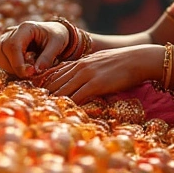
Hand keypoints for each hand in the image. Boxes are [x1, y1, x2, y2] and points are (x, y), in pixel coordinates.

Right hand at [0, 21, 68, 77]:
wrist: (54, 33)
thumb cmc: (56, 37)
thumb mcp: (57, 44)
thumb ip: (48, 57)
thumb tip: (36, 71)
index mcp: (25, 28)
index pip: (13, 46)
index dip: (17, 63)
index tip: (29, 74)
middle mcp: (12, 31)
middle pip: (2, 50)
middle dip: (13, 67)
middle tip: (29, 76)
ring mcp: (5, 38)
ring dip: (7, 68)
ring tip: (24, 73)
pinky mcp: (3, 47)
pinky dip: (5, 67)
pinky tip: (18, 71)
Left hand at [35, 44, 163, 102]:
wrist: (140, 59)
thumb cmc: (124, 62)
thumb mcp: (102, 62)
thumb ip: (91, 70)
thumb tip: (86, 82)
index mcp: (80, 62)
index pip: (55, 73)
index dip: (44, 84)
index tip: (35, 94)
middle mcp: (80, 67)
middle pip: (55, 82)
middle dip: (44, 95)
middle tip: (33, 106)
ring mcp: (87, 75)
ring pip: (62, 90)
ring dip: (52, 102)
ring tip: (43, 112)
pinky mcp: (96, 84)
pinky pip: (77, 97)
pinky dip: (68, 105)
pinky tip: (63, 113)